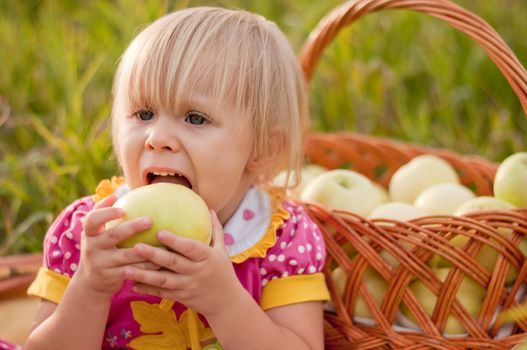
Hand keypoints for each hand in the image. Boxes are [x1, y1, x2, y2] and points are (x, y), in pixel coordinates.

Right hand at [73, 195, 157, 296]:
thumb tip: (116, 193)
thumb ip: (103, 214)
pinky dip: (147, 265)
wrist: (90, 282)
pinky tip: (161, 260)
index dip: (105, 214)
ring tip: (162, 241)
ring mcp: (101, 264)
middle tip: (150, 220)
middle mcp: (92, 248)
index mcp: (88, 234)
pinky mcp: (111, 277)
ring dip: (145, 249)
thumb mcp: (96, 233)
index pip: (92, 220)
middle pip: (113, 236)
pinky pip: (133, 270)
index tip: (121, 209)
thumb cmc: (100, 248)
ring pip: (126, 255)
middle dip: (132, 228)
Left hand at [126, 210, 244, 316]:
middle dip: (153, 255)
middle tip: (136, 247)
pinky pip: (162, 293)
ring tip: (126, 268)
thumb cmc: (224, 272)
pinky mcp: (181, 297)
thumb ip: (216, 230)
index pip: (190, 248)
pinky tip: (132, 285)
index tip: (159, 232)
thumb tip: (210, 209)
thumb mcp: (223, 251)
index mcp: (207, 258)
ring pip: (163, 280)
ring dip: (144, 275)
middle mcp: (197, 272)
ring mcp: (188, 286)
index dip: (175, 241)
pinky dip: (147, 289)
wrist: (227, 303)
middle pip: (173, 263)